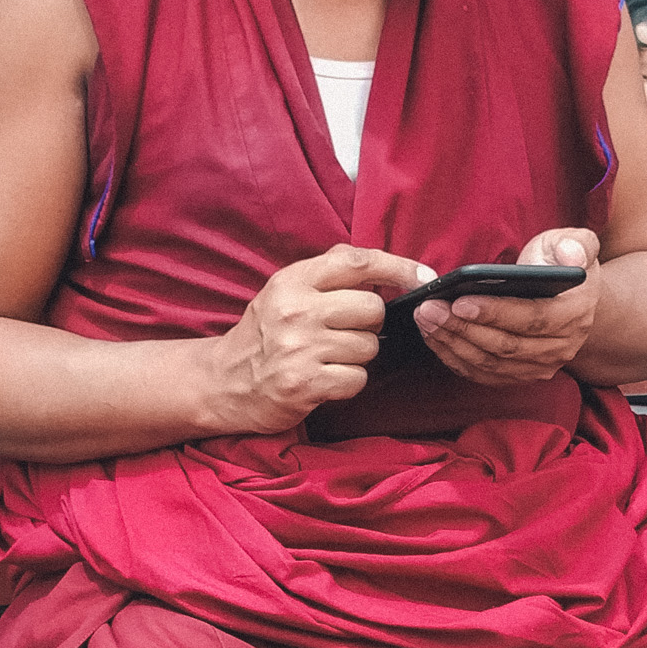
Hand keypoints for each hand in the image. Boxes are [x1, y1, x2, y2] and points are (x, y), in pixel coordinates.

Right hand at [207, 243, 428, 431]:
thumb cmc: (263, 335)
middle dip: (369, 325)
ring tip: (328, 357)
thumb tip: (373, 263)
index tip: (422, 276)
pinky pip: (357, 378)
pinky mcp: (305, 384)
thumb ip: (325, 274)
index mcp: (293, 281)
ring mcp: (300, 348)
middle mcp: (296, 310)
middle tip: (344, 333)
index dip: (397, 267)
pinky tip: (326, 378)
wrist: (224, 382)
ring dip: (357, 356)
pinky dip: (348, 382)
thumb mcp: (284, 292)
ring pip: (368, 347)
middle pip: (372, 309)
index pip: (356, 263)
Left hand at [412, 228, 601, 386]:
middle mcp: (562, 347)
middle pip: (506, 345)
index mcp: (576, 313)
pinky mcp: (521, 375)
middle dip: (462, 328)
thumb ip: (575, 244)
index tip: (460, 302)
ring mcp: (541, 366)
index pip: (533, 318)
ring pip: (491, 363)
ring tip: (425, 319)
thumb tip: (569, 256)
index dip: (495, 312)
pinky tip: (434, 336)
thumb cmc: (562, 263)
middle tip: (429, 309)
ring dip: (453, 343)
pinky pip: (484, 374)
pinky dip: (455, 357)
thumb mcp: (577, 243)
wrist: (572, 297)